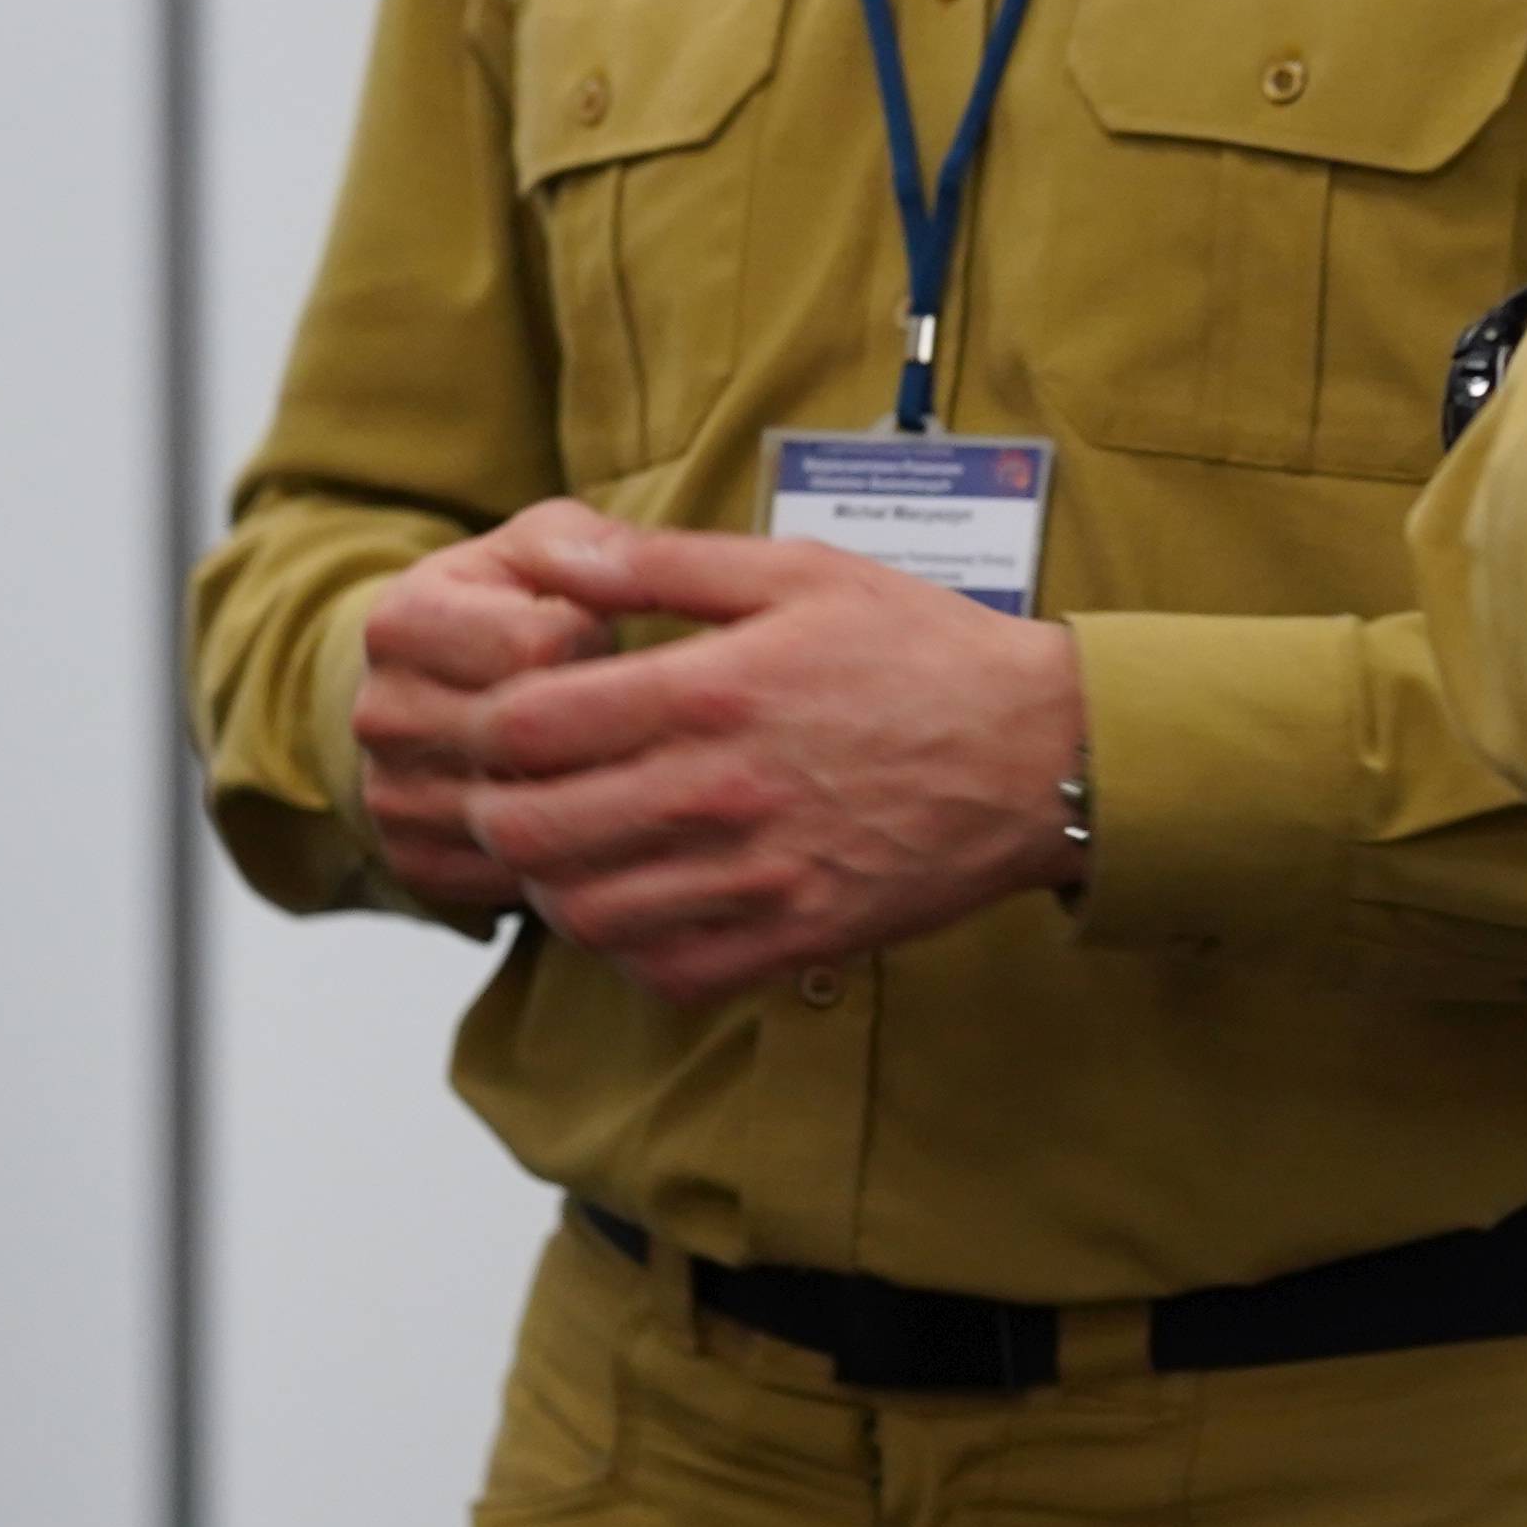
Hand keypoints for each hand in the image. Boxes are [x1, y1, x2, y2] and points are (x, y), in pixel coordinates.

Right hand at [350, 503, 630, 914]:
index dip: (593, 637)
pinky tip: (582, 807)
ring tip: (595, 744)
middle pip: (533, 737)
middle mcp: (380, 716)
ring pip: (532, 814)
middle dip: (600, 717)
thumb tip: (624, 572)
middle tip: (610, 696)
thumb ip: (587, 544)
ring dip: (589, 787)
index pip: (537, 647)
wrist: (435, 689)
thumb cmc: (507, 604)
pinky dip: (568, 848)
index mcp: (401, 623)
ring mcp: (390, 798)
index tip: (591, 632)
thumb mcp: (540, 548)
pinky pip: (520, 874)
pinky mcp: (416, 862)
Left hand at [462, 522, 1083, 1005]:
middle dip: (494, 810)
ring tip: (568, 847)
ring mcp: (758, 878)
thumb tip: (551, 553)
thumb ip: (661, 565)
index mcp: (712, 690)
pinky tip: (639, 900)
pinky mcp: (796, 939)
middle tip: (510, 789)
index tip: (495, 713)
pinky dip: (626, 947)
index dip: (483, 723)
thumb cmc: (921, 651)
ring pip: (586, 915)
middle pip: (532, 832)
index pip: (528, 724)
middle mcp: (724, 791)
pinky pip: (667, 972)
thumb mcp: (795, 573)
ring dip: (552, 884)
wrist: (1043, 751)